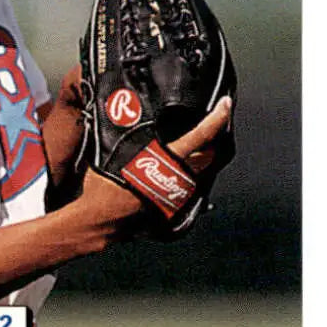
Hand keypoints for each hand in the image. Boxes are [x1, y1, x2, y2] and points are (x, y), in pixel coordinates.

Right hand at [74, 95, 233, 242]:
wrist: (101, 223)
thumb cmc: (102, 187)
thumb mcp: (110, 151)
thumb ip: (125, 133)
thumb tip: (123, 111)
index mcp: (166, 161)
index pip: (202, 136)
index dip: (218, 118)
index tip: (225, 103)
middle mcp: (180, 178)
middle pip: (216, 154)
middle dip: (221, 134)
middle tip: (219, 117)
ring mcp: (182, 195)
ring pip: (208, 169)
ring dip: (210, 152)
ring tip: (205, 136)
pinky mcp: (178, 207)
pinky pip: (195, 183)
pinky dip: (196, 169)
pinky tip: (186, 161)